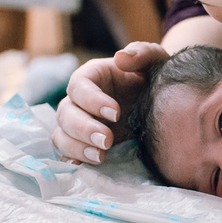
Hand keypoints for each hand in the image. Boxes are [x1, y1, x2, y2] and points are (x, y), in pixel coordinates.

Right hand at [52, 42, 169, 163]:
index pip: (79, 86)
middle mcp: (78, 101)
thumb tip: (121, 58)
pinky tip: (86, 169)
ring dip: (77, 148)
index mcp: (91, 77)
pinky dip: (72, 161)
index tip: (116, 112)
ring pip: (61, 136)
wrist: (159, 104)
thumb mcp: (155, 60)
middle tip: (107, 140)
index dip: (92, 100)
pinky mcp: (83, 144)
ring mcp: (78, 124)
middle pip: (65, 114)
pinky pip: (67, 154)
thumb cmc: (153, 78)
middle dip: (84, 128)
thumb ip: (143, 53)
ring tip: (101, 157)